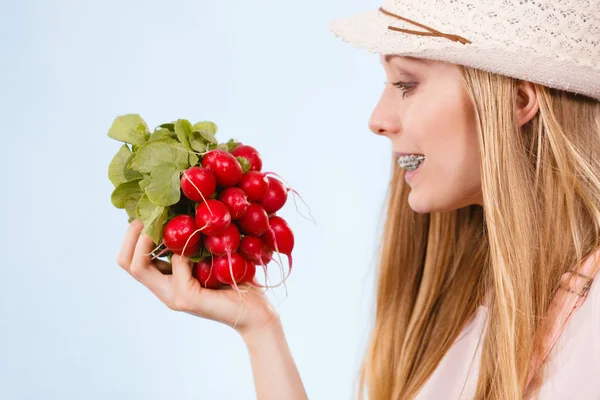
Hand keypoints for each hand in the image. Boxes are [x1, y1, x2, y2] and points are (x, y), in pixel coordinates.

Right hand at [116, 219, 280, 335]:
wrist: (257, 312)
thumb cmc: (239, 280)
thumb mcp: (210, 256)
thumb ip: (195, 243)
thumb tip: (183, 207)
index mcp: (167, 280)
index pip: (130, 259)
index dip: (132, 234)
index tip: (149, 211)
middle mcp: (165, 290)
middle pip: (126, 262)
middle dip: (132, 233)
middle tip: (149, 213)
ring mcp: (173, 296)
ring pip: (140, 266)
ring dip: (151, 238)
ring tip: (168, 220)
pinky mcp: (188, 298)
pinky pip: (176, 264)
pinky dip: (184, 249)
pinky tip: (203, 241)